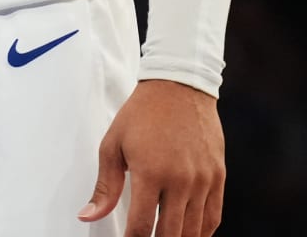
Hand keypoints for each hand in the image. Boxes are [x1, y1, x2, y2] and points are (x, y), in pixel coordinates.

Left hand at [78, 80, 225, 236]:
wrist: (179, 85)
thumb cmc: (143, 113)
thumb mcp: (114, 144)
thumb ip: (105, 186)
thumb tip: (89, 215)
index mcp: (151, 172)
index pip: (142, 227)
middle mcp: (181, 180)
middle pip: (170, 234)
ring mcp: (203, 179)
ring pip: (194, 231)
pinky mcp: (218, 175)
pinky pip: (213, 216)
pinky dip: (202, 233)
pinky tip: (189, 236)